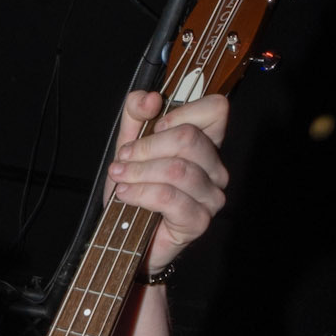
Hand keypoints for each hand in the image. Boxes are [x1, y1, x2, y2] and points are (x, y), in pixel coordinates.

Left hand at [106, 89, 229, 272]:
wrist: (127, 237)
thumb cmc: (136, 189)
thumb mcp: (130, 144)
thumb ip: (136, 114)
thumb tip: (150, 98)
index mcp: (206, 144)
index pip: (216, 110)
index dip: (180, 112)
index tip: (153, 127)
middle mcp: (215, 169)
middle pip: (190, 138)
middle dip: (147, 146)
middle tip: (124, 157)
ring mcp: (210, 197)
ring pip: (176, 169)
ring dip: (139, 172)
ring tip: (120, 177)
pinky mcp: (198, 221)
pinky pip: (169, 198)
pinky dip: (141, 193)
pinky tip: (125, 195)